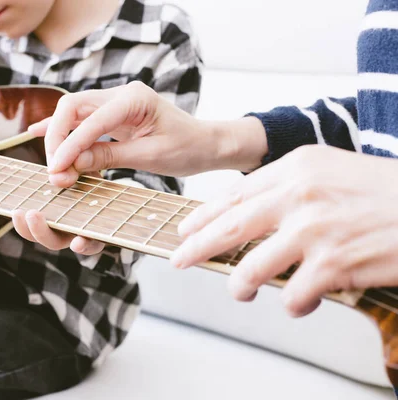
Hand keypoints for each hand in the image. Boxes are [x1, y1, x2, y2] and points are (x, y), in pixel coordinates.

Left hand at [12, 171, 105, 254]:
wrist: (73, 165)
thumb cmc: (89, 169)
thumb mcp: (91, 168)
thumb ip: (86, 165)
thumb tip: (67, 170)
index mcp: (91, 224)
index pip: (92, 243)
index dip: (85, 245)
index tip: (77, 243)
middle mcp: (71, 230)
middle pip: (56, 242)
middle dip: (42, 232)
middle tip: (33, 214)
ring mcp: (53, 225)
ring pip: (38, 235)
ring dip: (26, 228)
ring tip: (18, 212)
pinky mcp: (38, 217)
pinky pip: (27, 224)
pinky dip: (21, 219)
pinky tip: (15, 210)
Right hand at [28, 81, 267, 187]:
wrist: (204, 143)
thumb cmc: (186, 148)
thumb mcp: (151, 156)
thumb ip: (110, 156)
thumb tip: (72, 164)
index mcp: (134, 98)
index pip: (90, 118)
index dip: (69, 144)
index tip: (56, 169)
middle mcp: (120, 95)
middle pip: (72, 107)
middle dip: (57, 138)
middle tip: (53, 171)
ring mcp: (113, 103)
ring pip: (71, 114)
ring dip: (58, 139)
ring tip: (52, 167)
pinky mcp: (110, 116)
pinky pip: (80, 121)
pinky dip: (61, 131)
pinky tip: (36, 134)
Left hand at [170, 145, 397, 316]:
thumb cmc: (384, 190)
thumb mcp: (331, 169)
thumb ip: (289, 185)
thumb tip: (248, 211)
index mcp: (296, 169)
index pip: (235, 195)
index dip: (204, 216)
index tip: (186, 229)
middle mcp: (299, 196)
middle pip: (231, 227)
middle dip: (198, 248)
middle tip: (180, 260)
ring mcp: (314, 231)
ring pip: (252, 268)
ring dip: (240, 285)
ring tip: (240, 290)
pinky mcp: (334, 264)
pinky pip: (292, 295)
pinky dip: (293, 304)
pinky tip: (302, 300)